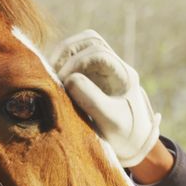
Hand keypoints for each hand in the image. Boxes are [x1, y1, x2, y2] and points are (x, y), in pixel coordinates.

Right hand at [50, 30, 160, 166]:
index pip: (98, 52)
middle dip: (67, 52)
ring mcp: (104, 70)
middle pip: (90, 41)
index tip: (63, 82)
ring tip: (50, 74)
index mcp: (124, 74)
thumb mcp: (111, 121)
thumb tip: (69, 79)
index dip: (77, 62)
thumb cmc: (126, 135)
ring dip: (63, 56)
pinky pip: (75, 59)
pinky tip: (52, 80)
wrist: (134, 145)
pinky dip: (61, 64)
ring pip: (81, 46)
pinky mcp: (93, 77)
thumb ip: (92, 99)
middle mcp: (115, 66)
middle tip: (52, 72)